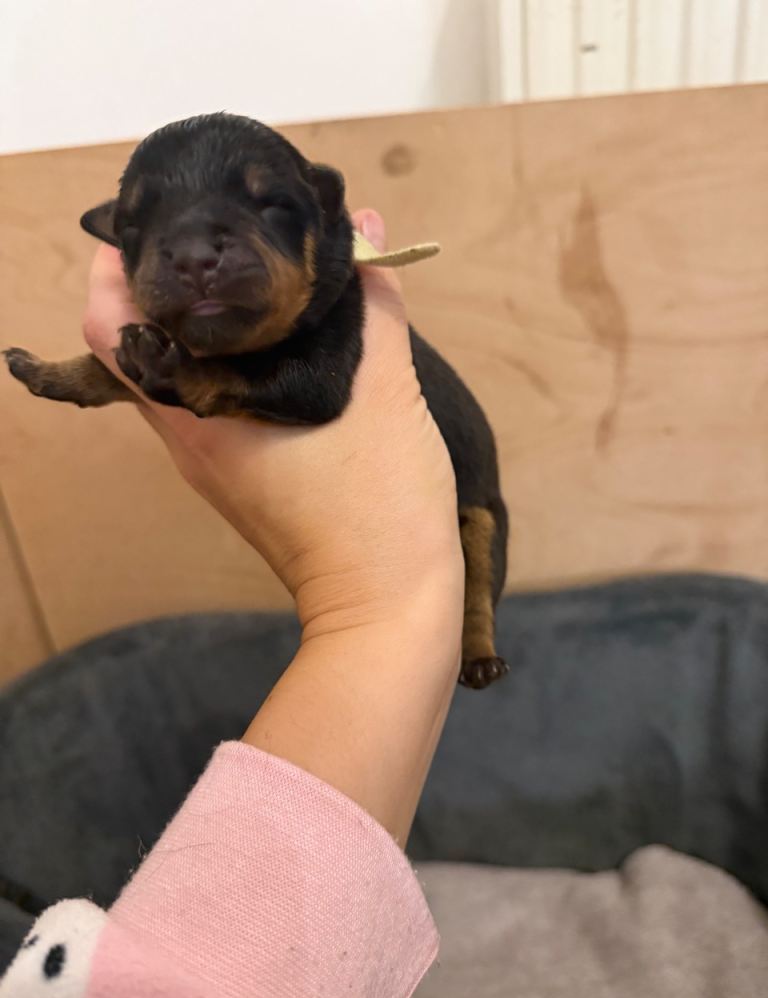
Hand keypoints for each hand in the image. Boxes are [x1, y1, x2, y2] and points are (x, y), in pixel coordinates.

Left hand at [83, 210, 463, 642]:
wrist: (391, 609)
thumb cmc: (380, 509)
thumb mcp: (385, 394)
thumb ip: (372, 308)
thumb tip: (366, 230)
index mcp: (197, 413)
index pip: (108, 324)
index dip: (119, 263)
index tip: (166, 221)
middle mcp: (189, 436)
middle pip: (137, 343)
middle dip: (161, 281)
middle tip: (214, 234)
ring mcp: (215, 461)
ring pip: (179, 373)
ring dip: (200, 322)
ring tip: (250, 272)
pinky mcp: (246, 477)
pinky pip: (218, 401)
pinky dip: (234, 360)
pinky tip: (284, 337)